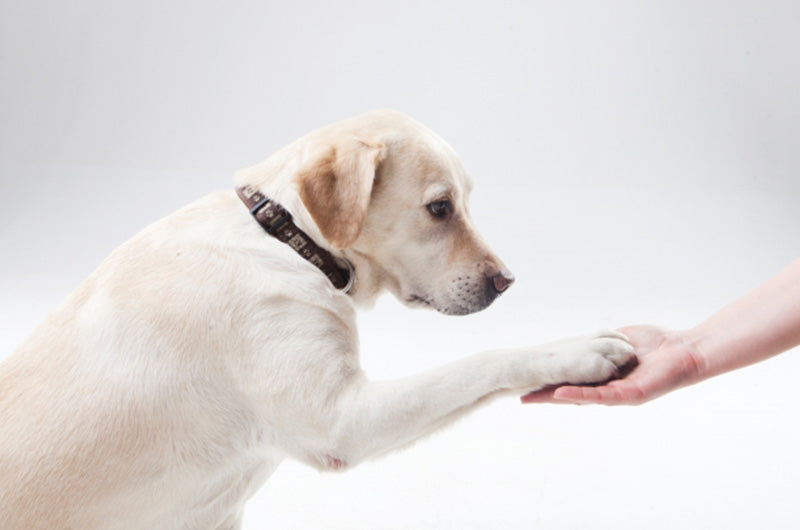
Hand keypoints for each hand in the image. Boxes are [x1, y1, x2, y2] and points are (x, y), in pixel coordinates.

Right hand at [521, 325, 703, 404]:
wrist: (687, 351)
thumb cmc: (659, 345)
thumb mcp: (620, 339)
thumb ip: (602, 342)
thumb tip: (584, 338)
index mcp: (607, 378)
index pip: (574, 381)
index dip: (552, 381)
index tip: (528, 382)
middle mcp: (610, 390)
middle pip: (573, 394)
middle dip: (547, 396)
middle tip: (522, 397)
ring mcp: (619, 395)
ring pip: (582, 398)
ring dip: (557, 398)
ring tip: (534, 398)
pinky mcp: (630, 396)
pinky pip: (601, 396)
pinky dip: (580, 395)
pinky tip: (561, 395)